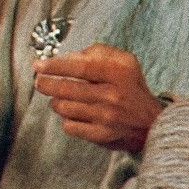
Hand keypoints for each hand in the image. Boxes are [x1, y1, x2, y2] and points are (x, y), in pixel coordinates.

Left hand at [34, 43, 165, 151]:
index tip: (38, 65)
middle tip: (40, 81)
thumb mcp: (123, 62)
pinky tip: (75, 114)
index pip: (81, 67)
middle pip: (67, 89)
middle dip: (46, 84)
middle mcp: (114, 95)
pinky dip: (67, 119)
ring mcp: (107, 117)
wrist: (150, 122)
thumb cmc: (129, 87)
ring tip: (62, 97)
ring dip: (57, 101)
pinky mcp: (101, 135)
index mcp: (119, 72)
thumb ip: (96, 53)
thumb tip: (66, 56)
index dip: (56, 66)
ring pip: (63, 107)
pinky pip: (68, 126)